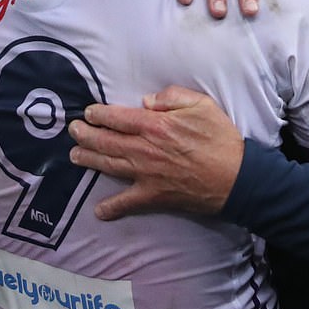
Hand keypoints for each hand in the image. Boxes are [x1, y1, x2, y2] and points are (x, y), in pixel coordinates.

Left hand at [69, 85, 244, 219]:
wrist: (237, 177)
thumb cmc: (220, 138)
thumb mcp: (202, 104)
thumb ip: (172, 96)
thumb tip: (146, 101)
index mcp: (155, 125)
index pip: (118, 117)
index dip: (99, 114)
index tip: (88, 112)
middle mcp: (145, 149)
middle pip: (107, 141)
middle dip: (86, 135)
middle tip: (72, 130)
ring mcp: (147, 174)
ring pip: (110, 166)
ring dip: (89, 160)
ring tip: (74, 156)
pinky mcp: (154, 195)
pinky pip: (127, 202)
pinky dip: (112, 208)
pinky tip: (98, 211)